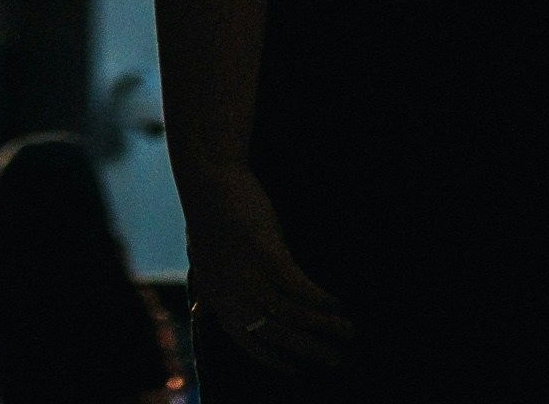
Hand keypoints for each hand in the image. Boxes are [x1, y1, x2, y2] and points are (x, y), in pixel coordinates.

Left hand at [185, 164, 350, 376]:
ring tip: (348, 331)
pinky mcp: (268, 254)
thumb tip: (200, 314)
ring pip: (295, 314)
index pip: (249, 342)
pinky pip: (301, 287)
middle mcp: (235, 295)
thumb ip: (207, 292)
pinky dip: (322, 299)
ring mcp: (251, 275)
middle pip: (279, 335)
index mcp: (220, 300)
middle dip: (310, 350)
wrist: (209, 179)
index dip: (274, 358)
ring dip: (326, 326)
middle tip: (335, 359)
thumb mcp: (202, 263)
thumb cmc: (208, 219)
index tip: (295, 369)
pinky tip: (338, 303)